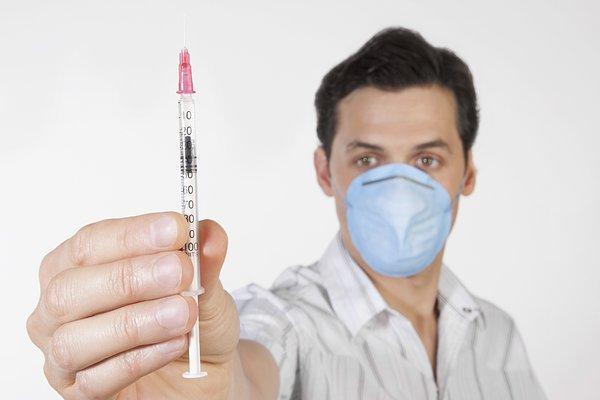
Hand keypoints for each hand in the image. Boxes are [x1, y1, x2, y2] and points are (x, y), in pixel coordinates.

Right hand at [26, 212, 240, 398]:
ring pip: (74, 340)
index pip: (90, 243)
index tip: (175, 228)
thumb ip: (204, 260)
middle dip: (129, 277)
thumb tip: (209, 235)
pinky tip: (175, 343)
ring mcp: (63, 354)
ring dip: (134, 322)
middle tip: (179, 271)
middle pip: (70, 290)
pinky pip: (96, 380)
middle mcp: (61, 307)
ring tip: (182, 311)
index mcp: (78, 265)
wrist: (202, 369)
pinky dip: (141, 358)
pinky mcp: (80, 392)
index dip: (132, 235)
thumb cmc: (190, 318)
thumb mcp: (206, 284)